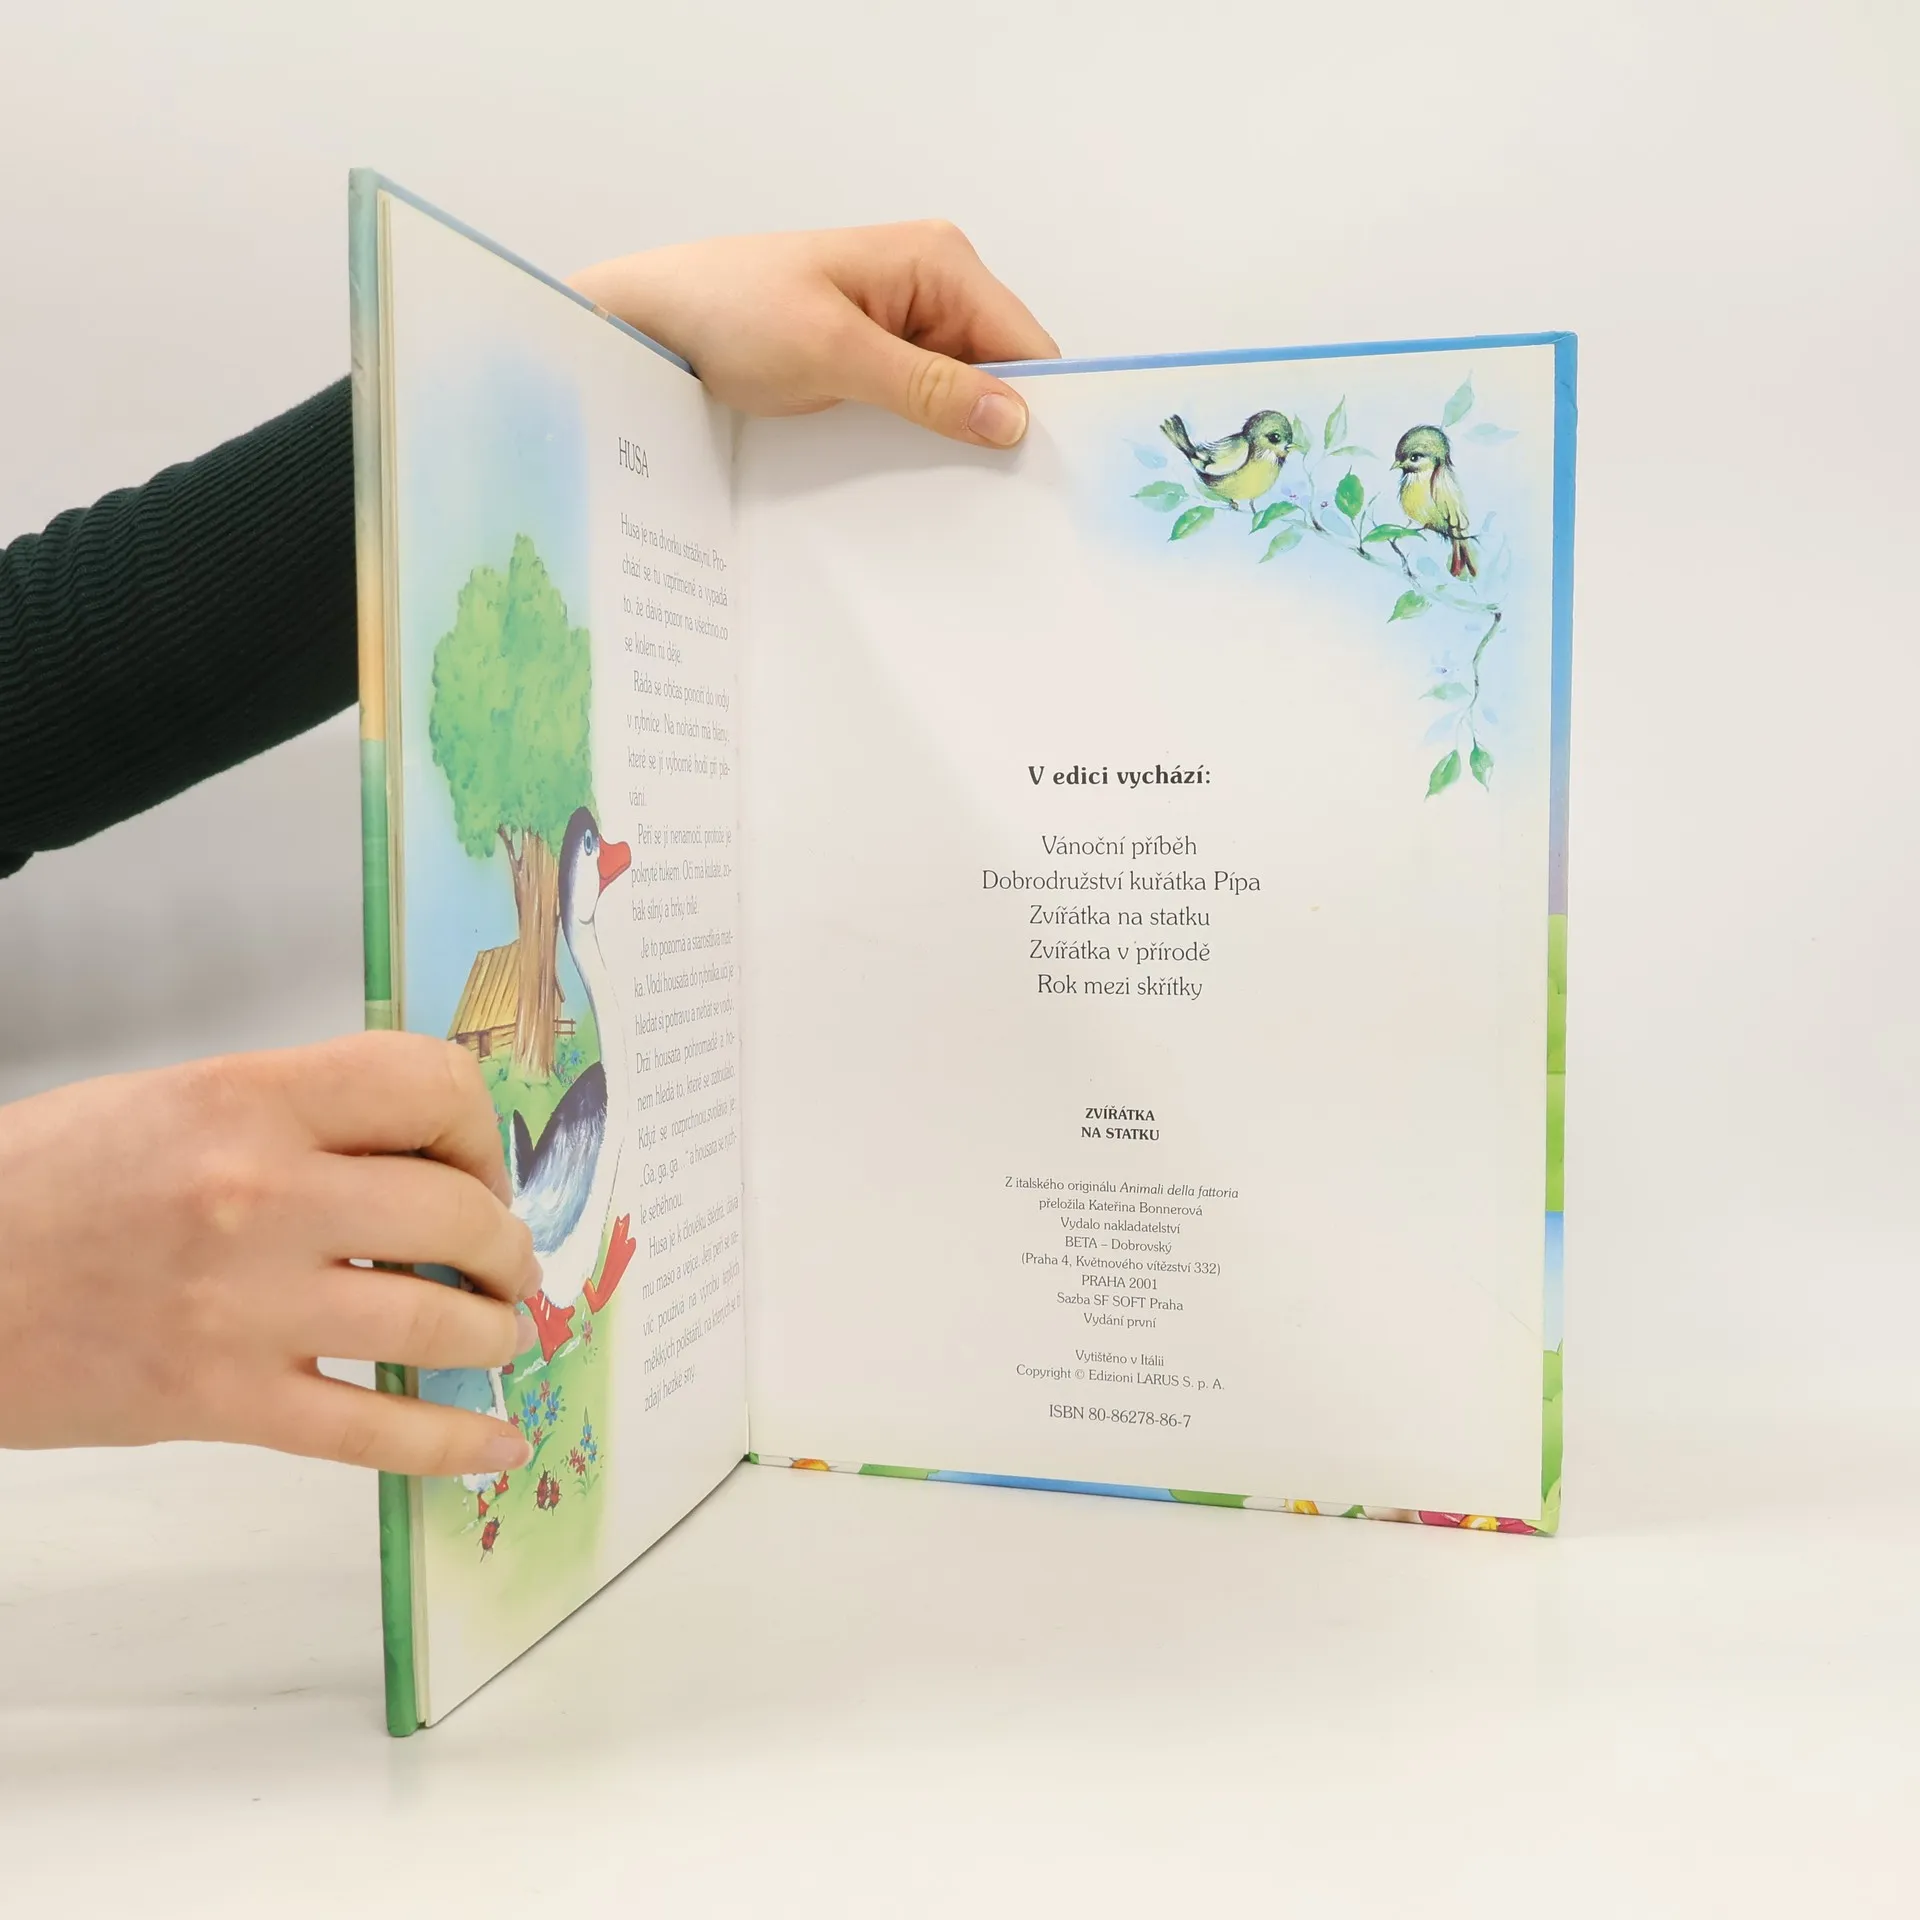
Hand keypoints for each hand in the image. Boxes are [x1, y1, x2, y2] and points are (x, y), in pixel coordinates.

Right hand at [0, 1033, 538, 1475]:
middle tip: (502, 1260)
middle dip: (503, 1242)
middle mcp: (259, 1193)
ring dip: (493, 1331)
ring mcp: (245, 1305)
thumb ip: (301, 1117)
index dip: (476, 1128)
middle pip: (456, 1209)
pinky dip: (455, 1442)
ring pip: (437, 1321)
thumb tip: (424, 1152)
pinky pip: (374, 1429)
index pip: (429, 1085)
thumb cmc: (46, 1184)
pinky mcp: (221, 1403)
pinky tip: (496, 1441)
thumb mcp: (179, 1104)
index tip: (474, 1164)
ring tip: (498, 1333)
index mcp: (248, 1099)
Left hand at [570, 219, 1058, 448]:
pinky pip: (926, 406)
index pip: (1025, 344)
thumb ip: (927, 387)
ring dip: (958, 442)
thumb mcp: (833, 352)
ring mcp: (907, 326)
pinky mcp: (879, 361)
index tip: (1043, 475)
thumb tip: (1011, 417)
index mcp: (938, 262)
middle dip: (999, 431)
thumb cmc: (729, 310)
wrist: (655, 321)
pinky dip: (926, 440)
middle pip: (1003, 374)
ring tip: (954, 494)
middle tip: (998, 502)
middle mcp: (934, 287)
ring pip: (966, 398)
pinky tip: (917, 475)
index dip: (1041, 408)